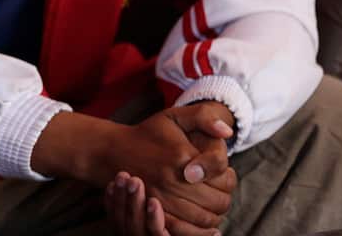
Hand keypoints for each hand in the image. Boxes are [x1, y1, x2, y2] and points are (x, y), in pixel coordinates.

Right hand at [108, 107, 235, 234]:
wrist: (112, 150)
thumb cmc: (147, 133)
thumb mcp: (174, 116)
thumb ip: (203, 117)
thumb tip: (228, 132)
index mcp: (182, 156)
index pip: (225, 178)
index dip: (229, 177)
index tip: (223, 173)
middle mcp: (172, 179)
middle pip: (218, 201)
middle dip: (223, 197)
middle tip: (217, 190)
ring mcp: (162, 198)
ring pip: (205, 218)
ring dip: (214, 214)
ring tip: (209, 203)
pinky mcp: (154, 211)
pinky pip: (185, 230)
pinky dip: (197, 230)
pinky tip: (200, 221)